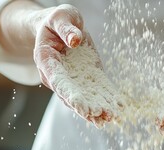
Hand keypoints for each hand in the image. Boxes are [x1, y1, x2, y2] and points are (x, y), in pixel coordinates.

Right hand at [33, 4, 121, 126]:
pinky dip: (105, 101)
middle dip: (84, 107)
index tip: (80, 106)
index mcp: (46, 61)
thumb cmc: (57, 20)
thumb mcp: (60, 17)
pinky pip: (95, 92)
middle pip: (70, 96)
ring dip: (96, 110)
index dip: (69, 94)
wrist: (61, 26)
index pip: (57, 80)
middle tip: (98, 116)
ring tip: (110, 118)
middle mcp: (56, 76)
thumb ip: (66, 28)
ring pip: (83, 98)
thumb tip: (75, 40)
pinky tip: (116, 109)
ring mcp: (72, 80)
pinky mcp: (86, 79)